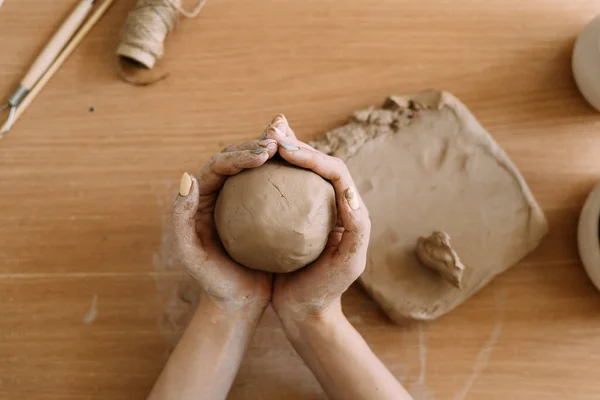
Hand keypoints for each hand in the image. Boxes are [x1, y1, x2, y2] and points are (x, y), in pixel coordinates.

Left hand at [172, 139, 277, 312]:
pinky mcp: (261, 213)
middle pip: (237, 158)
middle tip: (281, 145)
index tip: (266, 153)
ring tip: (293, 151)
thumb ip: (181, 219)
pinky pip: (273, 187)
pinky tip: (305, 176)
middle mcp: (220, 195)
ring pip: (256, 169)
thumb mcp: (191, 255)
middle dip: (257, 144)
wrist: (236, 302)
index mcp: (202, 198)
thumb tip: (187, 177)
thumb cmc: (213, 281)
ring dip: (273, 155)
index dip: (240, 153)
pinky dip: (286, 176)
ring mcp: (242, 203)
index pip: (219, 165)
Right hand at [263, 116, 370, 320]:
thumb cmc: (326, 290)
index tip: (284, 150)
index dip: (312, 155)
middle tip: (271, 130)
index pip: (334, 170)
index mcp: (349, 208)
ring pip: (298, 169)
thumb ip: (357, 228)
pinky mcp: (290, 216)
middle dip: (295, 142)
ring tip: (263, 137)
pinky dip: (269, 170)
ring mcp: (309, 208)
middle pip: (317, 161)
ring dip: (282, 148)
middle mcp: (331, 202)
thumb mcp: (349, 265)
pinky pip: (280, 185)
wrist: (306, 312)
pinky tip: (250, 165)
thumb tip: (348, 190)